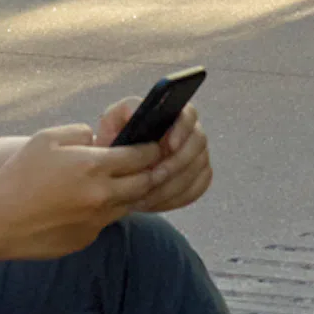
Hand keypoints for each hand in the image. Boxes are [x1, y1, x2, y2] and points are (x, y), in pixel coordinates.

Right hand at [0, 118, 200, 262]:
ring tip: (117, 183)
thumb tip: (98, 138)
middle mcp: (101, 196)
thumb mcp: (46, 138)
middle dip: (149, 172)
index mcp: (93, 166)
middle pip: (144, 183)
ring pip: (127, 205)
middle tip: (146, 164)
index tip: (152, 145)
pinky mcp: (86, 239)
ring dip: (127, 193)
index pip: (141, 156)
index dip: (150, 148)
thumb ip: (79, 132)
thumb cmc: (19, 175)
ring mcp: (96, 221)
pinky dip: (103, 211)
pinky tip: (84, 205)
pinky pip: (105, 222)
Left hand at [88, 97, 214, 216]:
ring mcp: (198, 155)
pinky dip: (177, 197)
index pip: (189, 114)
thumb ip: (124, 111)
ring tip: (147, 195)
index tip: (169, 145)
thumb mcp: (113, 123)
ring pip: (198, 169)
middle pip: (199, 144)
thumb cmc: (117, 142)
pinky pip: (197, 188)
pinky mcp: (199, 177)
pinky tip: (155, 202)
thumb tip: (136, 110)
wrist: (118, 170)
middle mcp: (191, 133)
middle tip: (154, 177)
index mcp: (174, 114)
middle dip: (177, 162)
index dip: (183, 129)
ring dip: (173, 185)